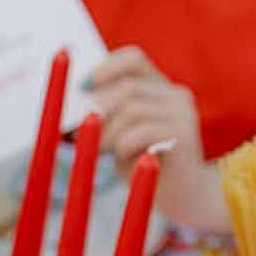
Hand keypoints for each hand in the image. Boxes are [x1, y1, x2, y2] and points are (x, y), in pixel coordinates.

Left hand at [88, 46, 224, 228]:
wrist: (181, 195)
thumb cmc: (142, 162)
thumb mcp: (119, 133)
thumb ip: (103, 115)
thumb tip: (71, 108)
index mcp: (158, 87)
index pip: (133, 59)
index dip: (105, 67)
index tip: (83, 87)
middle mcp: (175, 94)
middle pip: (127, 87)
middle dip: (98, 111)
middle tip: (79, 135)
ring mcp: (183, 113)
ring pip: (132, 109)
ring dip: (108, 133)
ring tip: (102, 152)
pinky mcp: (184, 134)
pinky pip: (141, 131)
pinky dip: (123, 145)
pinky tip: (124, 157)